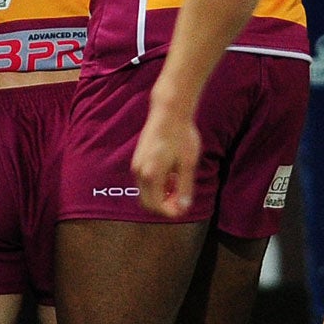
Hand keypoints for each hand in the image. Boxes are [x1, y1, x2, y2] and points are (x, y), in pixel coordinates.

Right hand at [131, 101, 201, 218]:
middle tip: (181, 200)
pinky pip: (144, 181)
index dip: (171, 212)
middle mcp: (139, 172)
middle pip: (147, 203)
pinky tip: (170, 174)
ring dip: (160, 195)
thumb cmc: (181, 135)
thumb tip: (184, 207)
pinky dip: (156, 185)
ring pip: (145, 192)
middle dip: (164, 206)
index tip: (184, 208)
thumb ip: (185, 187)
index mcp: (152, 175)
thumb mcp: (188, 164)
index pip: (157, 206)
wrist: (169, 111)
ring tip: (178, 183)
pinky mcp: (137, 159)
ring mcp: (136, 165)